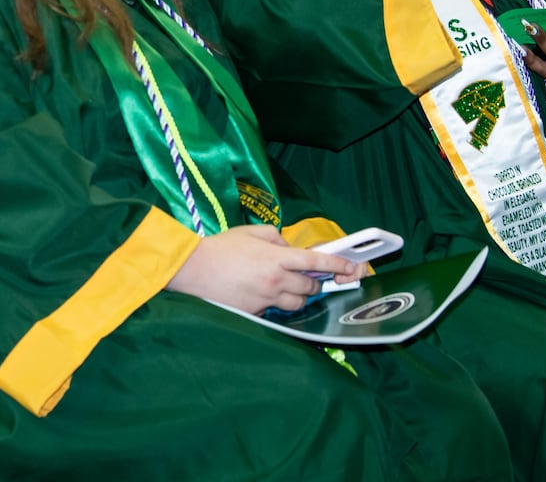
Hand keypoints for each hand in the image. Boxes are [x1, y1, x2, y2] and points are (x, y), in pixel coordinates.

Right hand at [166, 224, 365, 314]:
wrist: (193, 269)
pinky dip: (274, 303)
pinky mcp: (256, 313)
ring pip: (297, 303)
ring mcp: (267, 299)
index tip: (352, 268)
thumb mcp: (249, 232)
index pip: (317, 261)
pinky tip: (261, 293)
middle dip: (313, 282)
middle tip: (304, 276)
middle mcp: (276, 280)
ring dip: (296, 295)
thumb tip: (287, 246)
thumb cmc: (219, 248)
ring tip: (282, 287)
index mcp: (277, 257)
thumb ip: (274, 237)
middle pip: (310, 286)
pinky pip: (276, 311)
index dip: (338, 265)